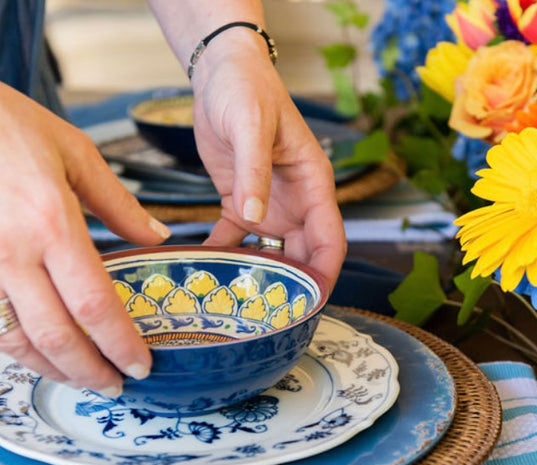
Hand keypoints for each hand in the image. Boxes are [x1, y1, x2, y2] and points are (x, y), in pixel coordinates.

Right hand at [0, 69, 170, 393]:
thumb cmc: (3, 125)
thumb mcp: (75, 152)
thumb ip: (119, 203)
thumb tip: (158, 236)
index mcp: (51, 222)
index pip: (93, 304)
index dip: (120, 343)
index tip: (141, 363)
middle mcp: (11, 252)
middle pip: (58, 337)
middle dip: (93, 372)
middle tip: (117, 385)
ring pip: (19, 342)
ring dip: (55, 372)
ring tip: (84, 380)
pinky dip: (19, 348)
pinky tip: (43, 354)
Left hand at [189, 33, 346, 286]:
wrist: (221, 73)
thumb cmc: (247, 90)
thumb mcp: (251, 127)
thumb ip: (254, 172)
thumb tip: (254, 216)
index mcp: (313, 184)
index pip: (330, 239)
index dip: (325, 274)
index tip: (313, 303)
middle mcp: (296, 201)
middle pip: (303, 256)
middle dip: (293, 288)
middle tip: (272, 319)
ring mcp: (268, 205)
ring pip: (271, 253)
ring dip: (260, 278)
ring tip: (240, 307)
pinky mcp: (239, 202)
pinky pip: (234, 240)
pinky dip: (223, 257)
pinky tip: (205, 275)